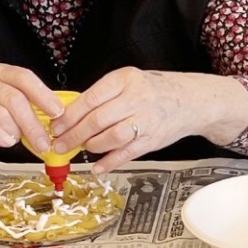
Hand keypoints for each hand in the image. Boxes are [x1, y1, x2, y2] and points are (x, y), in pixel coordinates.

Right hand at [0, 62, 61, 157]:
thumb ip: (20, 104)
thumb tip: (52, 119)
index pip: (24, 77)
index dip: (44, 95)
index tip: (58, 113)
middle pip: (16, 99)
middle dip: (34, 123)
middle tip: (44, 142)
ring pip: (2, 113)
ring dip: (16, 132)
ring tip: (19, 141)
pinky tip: (6, 142)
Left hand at [51, 69, 247, 168]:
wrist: (191, 100)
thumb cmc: (155, 91)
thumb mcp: (129, 82)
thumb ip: (103, 95)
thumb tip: (70, 114)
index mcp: (126, 80)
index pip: (90, 99)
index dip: (69, 115)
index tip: (56, 125)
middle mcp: (137, 98)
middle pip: (97, 120)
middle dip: (74, 135)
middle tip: (60, 143)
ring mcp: (146, 120)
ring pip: (110, 137)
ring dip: (91, 146)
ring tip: (81, 149)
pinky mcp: (152, 139)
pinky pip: (126, 154)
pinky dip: (109, 162)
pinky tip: (98, 167)